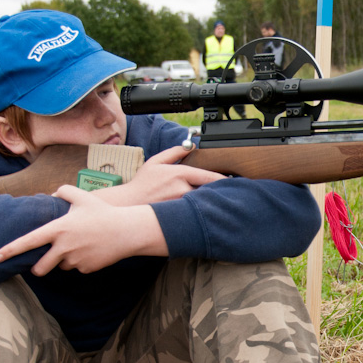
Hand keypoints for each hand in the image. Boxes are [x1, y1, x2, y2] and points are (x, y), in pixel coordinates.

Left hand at [0, 185, 167, 275]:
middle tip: (40, 265)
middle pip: (41, 267)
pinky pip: (78, 268)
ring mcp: (75, 260)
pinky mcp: (87, 269)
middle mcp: (63, 247)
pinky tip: (93, 251)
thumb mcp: (83, 197)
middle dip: (38, 268)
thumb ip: (64, 191)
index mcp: (58, 229)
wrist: (127, 231)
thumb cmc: (103, 213)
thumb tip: (52, 193)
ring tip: (81, 246)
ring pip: (62, 266)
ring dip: (65, 260)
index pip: (28, 242)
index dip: (10, 250)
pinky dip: (81, 262)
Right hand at [96, 145, 225, 205]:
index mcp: (179, 174)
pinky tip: (205, 213)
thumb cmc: (142, 184)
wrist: (129, 205)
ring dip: (211, 202)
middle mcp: (182, 189)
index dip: (223, 179)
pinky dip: (201, 212)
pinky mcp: (179, 216)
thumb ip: (174, 152)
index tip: (232, 180)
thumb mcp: (156, 162)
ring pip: (203, 203)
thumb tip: (189, 146)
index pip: (208, 176)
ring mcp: (181, 204)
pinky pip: (195, 214)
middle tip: (230, 192)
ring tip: (219, 203)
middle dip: (220, 192)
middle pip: (209, 191)